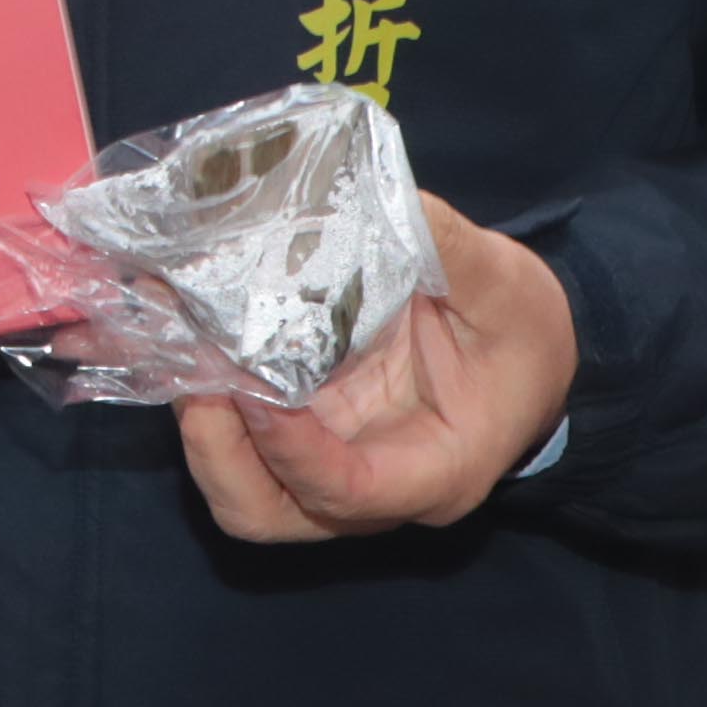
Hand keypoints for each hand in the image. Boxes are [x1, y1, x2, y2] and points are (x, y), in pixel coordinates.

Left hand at [180, 192, 579, 545]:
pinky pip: (237, 443)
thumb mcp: (505, 286)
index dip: (290, 449)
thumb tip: (361, 196)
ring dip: (198, 425)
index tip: (251, 386)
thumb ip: (444, 247)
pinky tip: (184, 334)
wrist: (528, 356)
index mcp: (437, 471)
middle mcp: (372, 490)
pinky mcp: (301, 437)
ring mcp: (326, 467)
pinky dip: (203, 398)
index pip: (349, 491)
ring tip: (178, 343)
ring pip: (237, 484)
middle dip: (215, 449)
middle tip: (192, 367)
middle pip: (266, 510)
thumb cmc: (524, 334)